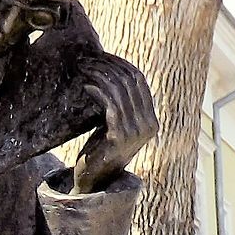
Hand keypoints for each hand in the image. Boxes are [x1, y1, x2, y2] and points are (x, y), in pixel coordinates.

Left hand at [73, 56, 158, 194]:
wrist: (93, 180)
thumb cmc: (100, 149)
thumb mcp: (114, 123)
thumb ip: (120, 103)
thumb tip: (111, 69)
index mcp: (151, 119)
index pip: (139, 80)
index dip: (119, 63)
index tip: (100, 54)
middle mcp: (149, 125)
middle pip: (130, 82)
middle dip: (107, 65)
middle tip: (87, 57)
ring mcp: (136, 132)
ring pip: (119, 91)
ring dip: (99, 75)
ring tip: (83, 68)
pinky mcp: (119, 138)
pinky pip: (110, 106)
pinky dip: (97, 91)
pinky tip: (85, 86)